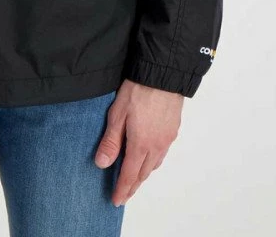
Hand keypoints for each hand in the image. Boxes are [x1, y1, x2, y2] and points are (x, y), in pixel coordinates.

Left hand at [93, 78, 182, 206]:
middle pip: (143, 173)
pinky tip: (148, 157)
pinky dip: (153, 161)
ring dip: (143, 174)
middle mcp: (156, 146)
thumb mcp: (117, 114)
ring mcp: (167, 139)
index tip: (116, 200)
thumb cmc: (139, 90)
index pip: (130, 175)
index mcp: (140, 144)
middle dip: (133, 185)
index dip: (122, 189)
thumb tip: (102, 163)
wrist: (163, 75)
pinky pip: (162, 153)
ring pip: (154, 164)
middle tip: (124, 194)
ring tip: (134, 178)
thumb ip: (111, 140)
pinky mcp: (173, 130)